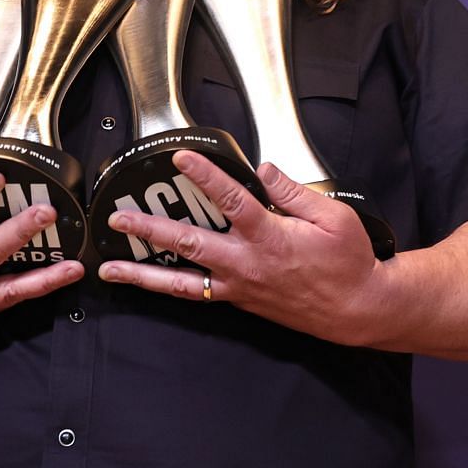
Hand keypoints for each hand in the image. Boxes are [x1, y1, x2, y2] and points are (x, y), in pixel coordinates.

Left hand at [98, 152, 388, 344]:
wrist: (357, 310)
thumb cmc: (349, 262)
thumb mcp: (333, 218)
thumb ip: (294, 192)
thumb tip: (263, 169)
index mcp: (270, 237)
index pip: (230, 200)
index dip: (205, 176)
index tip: (181, 158)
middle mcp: (246, 264)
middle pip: (189, 243)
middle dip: (150, 229)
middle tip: (118, 218)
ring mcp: (238, 286)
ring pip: (181, 281)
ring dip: (142, 274)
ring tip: (110, 269)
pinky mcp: (238, 300)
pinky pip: (196, 295)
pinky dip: (169, 288)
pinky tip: (148, 282)